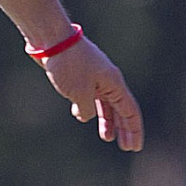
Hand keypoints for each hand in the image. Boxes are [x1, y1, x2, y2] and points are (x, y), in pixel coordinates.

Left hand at [37, 36, 143, 150]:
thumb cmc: (68, 64)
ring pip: (104, 103)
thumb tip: (84, 115)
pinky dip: (88, 108)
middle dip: (124, 128)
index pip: (130, 111)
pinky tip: (81, 116)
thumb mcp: (80, 93)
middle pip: (120, 108)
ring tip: (107, 137)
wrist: (51, 38)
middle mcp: (107, 81)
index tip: (134, 147)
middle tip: (126, 147)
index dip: (134, 130)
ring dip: (106, 120)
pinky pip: (89, 96)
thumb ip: (87, 109)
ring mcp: (93, 77)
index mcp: (114, 83)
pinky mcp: (79, 75)